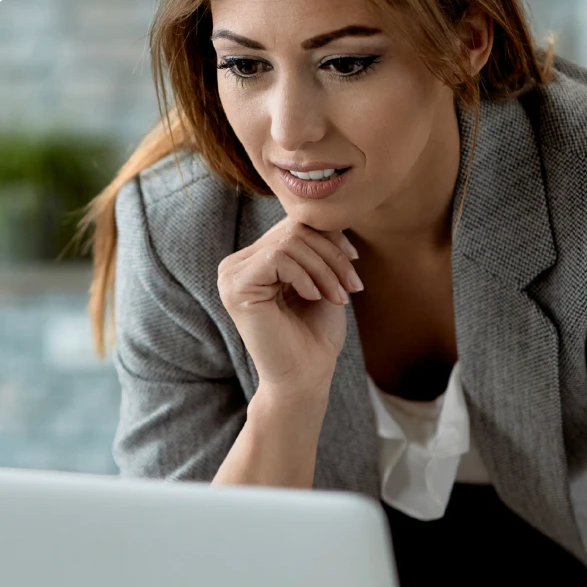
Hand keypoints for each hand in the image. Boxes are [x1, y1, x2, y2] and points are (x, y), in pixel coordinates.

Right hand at [217, 218, 362, 400]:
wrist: (305, 377)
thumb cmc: (315, 334)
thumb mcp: (321, 278)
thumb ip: (317, 245)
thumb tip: (326, 209)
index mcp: (255, 261)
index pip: (294, 226)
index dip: (330, 238)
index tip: (354, 264)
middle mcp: (237, 264)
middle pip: (293, 230)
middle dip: (332, 255)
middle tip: (352, 286)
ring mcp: (231, 275)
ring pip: (289, 241)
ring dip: (325, 268)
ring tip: (338, 297)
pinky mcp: (235, 287)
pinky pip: (278, 257)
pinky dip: (306, 275)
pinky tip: (313, 298)